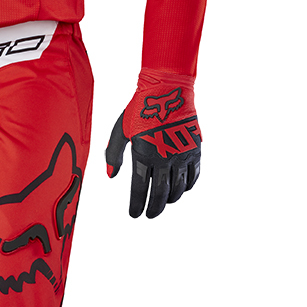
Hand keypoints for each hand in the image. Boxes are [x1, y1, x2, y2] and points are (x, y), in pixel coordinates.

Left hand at [105, 71, 201, 218]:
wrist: (168, 91)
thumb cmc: (140, 109)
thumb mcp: (121, 130)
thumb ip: (114, 154)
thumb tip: (111, 176)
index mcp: (143, 154)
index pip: (138, 188)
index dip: (136, 204)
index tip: (134, 215)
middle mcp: (164, 158)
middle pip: (159, 193)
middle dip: (154, 208)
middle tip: (150, 216)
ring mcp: (181, 155)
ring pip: (177, 187)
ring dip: (169, 199)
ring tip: (162, 202)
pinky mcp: (194, 150)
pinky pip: (193, 176)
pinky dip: (187, 186)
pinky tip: (180, 189)